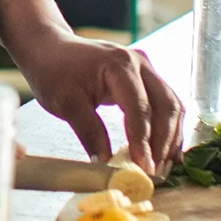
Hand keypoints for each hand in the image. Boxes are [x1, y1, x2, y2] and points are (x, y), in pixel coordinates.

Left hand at [9, 32, 185, 176]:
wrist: (50, 48)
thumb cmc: (54, 70)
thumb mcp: (65, 102)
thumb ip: (88, 131)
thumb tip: (106, 163)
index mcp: (120, 65)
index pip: (140, 108)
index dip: (143, 141)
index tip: (145, 169)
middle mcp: (140, 63)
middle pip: (166, 106)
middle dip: (164, 142)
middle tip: (157, 172)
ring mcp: (146, 69)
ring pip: (171, 105)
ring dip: (171, 137)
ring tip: (165, 167)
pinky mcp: (146, 78)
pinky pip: (165, 103)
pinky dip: (168, 128)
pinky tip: (166, 151)